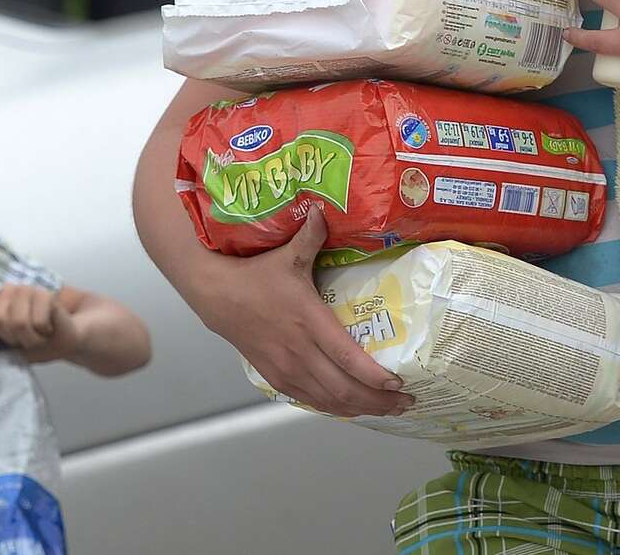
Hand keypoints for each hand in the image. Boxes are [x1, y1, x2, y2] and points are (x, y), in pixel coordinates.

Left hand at [0, 284, 79, 362]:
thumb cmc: (31, 344)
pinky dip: (43, 334)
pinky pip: (37, 322)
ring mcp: (26, 289)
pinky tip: (48, 329)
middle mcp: (6, 291)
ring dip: (30, 340)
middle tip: (23, 341)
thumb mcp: (4, 353)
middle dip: (12, 339)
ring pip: (19, 323)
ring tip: (37, 337)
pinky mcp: (45, 294)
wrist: (63, 342)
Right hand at [187, 206, 409, 418]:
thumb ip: (310, 236)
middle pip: (342, 388)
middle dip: (377, 400)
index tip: (397, 382)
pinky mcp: (275, 376)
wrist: (216, 295)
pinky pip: (309, 400)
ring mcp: (286, 368)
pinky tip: (351, 408)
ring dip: (359, 408)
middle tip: (404, 402)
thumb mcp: (286, 254)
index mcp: (307, 321)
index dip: (373, 376)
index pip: (346, 357)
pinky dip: (333, 408)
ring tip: (386, 410)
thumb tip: (325, 210)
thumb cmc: (254, 276)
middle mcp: (299, 350)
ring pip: (327, 400)